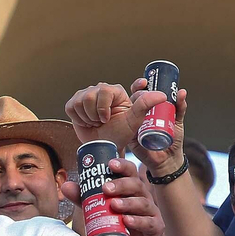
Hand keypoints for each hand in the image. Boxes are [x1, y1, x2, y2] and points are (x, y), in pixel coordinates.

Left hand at [59, 157, 162, 235]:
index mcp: (131, 188)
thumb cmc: (114, 223)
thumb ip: (83, 198)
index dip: (122, 165)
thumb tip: (66, 185)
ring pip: (143, 203)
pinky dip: (138, 221)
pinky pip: (149, 222)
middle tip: (106, 188)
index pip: (130, 171)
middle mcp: (143, 197)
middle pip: (136, 185)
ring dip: (128, 202)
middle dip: (121, 185)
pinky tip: (127, 220)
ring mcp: (151, 212)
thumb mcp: (96, 210)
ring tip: (113, 205)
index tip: (110, 164)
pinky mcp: (155, 228)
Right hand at [64, 80, 187, 175]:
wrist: (101, 146)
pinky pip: (72, 107)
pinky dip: (78, 118)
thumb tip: (163, 94)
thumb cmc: (119, 134)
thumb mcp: (134, 121)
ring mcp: (86, 94)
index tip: (119, 104)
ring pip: (81, 101)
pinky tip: (87, 122)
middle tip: (104, 122)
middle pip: (93, 95)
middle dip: (98, 114)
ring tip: (96, 122)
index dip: (109, 100)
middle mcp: (101, 89)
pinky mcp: (74, 103)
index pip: (108, 90)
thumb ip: (146, 105)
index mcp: (116, 92)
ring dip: (89, 117)